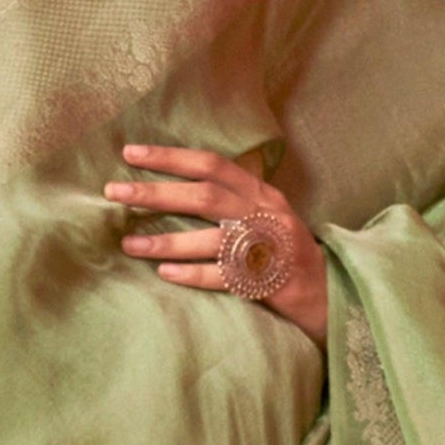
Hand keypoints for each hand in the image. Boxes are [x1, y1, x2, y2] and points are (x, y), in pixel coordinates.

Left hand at [105, 144, 327, 350]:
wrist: (329, 291)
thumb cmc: (284, 249)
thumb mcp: (266, 212)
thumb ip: (232, 197)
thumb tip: (175, 183)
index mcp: (261, 191)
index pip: (212, 164)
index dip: (171, 157)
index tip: (130, 153)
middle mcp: (264, 213)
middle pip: (205, 196)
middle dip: (156, 192)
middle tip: (115, 192)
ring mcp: (267, 247)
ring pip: (210, 238)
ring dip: (165, 241)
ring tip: (129, 245)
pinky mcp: (267, 281)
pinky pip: (223, 277)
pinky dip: (192, 273)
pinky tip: (164, 274)